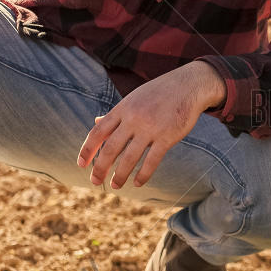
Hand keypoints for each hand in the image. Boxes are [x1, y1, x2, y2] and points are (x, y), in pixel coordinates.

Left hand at [76, 61, 223, 188]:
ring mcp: (150, 128)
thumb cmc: (159, 92)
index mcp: (123, 108)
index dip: (88, 149)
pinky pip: (152, 160)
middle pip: (110, 148)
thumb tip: (96, 121)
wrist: (189, 85)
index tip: (81, 164)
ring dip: (120, 175)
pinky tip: (138, 183)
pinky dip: (143, 174)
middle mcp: (133, 118)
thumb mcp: (134, 98)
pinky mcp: (167, 137)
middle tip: (95, 181)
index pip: (98, 131)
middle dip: (100, 167)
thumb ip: (116, 113)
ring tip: (115, 185)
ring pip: (129, 158)